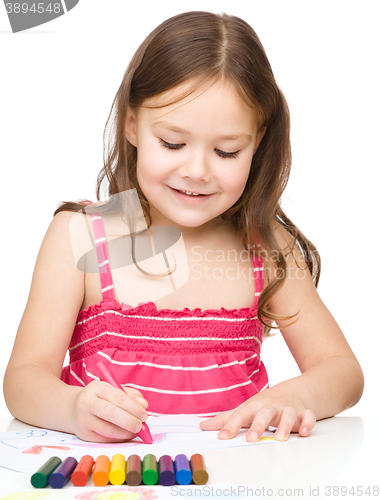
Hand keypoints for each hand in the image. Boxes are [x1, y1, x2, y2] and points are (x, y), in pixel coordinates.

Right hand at [69, 380, 148, 441]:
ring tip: (135, 431)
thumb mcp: (112, 389)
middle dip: (129, 420)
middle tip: (141, 425)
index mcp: (96, 388)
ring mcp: (83, 419)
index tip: (144, 414)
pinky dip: (118, 438)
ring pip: (107, 429)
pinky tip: (126, 435)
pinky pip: (104, 439)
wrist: (73, 408)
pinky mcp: (84, 434)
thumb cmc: (99, 397)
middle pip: (110, 412)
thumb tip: (143, 405)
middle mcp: (87, 403)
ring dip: (125, 432)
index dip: (133, 407)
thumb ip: (129, 395)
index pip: (118, 397)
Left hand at [200, 391, 315, 441]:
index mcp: (255, 406)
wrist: (295, 390)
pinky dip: (308, 423)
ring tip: (280, 438)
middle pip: (264, 413)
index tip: (221, 437)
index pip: (241, 415)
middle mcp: (271, 407)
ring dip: (285, 425)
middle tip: (251, 439)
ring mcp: (288, 409)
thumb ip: (226, 418)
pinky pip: (308, 416)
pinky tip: (305, 432)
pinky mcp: (304, 413)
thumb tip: (203, 426)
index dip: (230, 426)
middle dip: (258, 426)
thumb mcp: (246, 408)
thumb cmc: (266, 403)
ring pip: (288, 415)